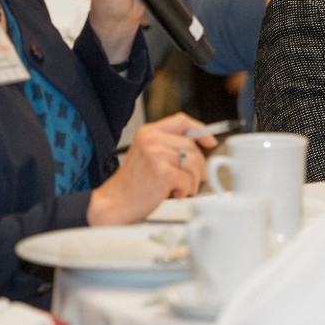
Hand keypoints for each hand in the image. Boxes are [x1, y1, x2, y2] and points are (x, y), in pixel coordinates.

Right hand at [86, 113, 218, 225]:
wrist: (114, 203)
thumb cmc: (133, 185)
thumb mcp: (148, 156)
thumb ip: (168, 147)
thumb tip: (199, 147)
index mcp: (148, 132)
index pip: (182, 121)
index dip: (200, 131)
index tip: (210, 142)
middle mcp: (151, 139)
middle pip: (192, 146)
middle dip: (198, 166)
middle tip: (195, 179)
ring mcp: (156, 154)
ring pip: (193, 163)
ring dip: (192, 181)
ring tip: (179, 189)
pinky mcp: (161, 172)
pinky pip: (187, 179)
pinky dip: (185, 190)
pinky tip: (172, 194)